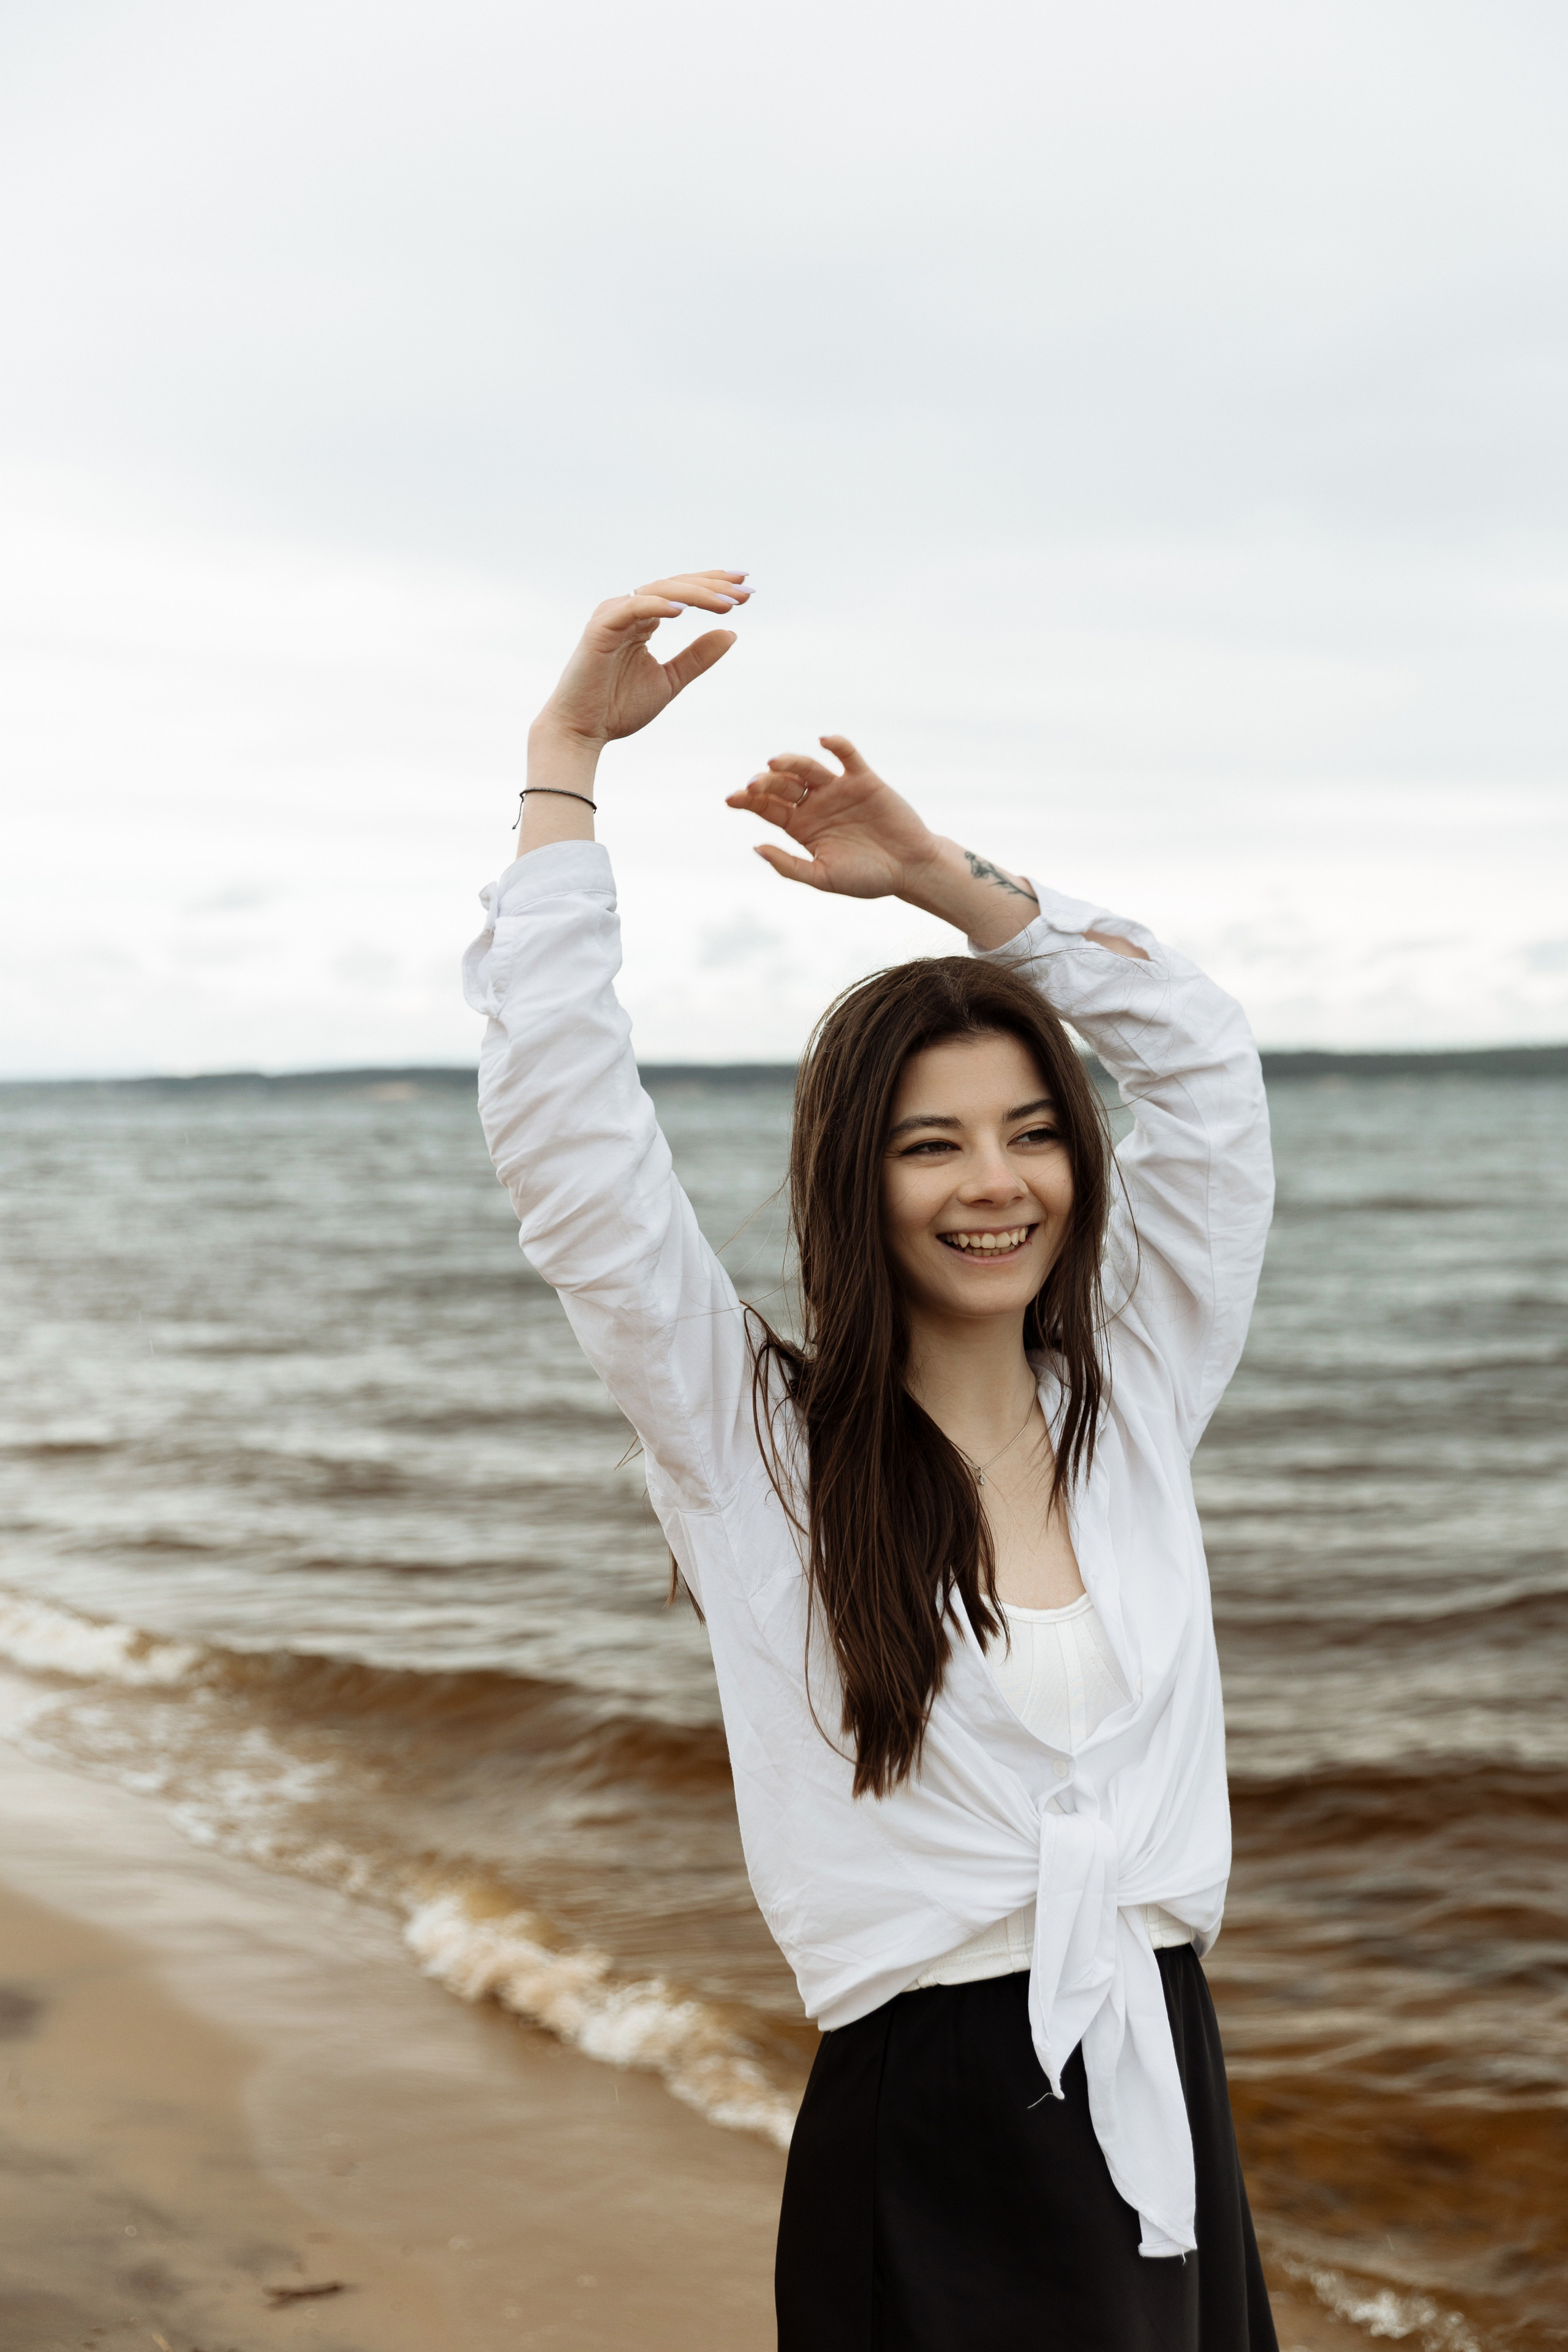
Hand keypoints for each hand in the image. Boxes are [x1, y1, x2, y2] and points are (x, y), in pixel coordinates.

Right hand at [534, 570, 750, 751]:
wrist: (583, 731)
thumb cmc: (619, 708)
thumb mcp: (670, 680)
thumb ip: (697, 657)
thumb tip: (732, 632)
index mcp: (644, 620)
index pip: (682, 593)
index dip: (713, 585)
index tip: (747, 588)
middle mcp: (628, 611)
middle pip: (674, 586)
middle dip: (712, 586)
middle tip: (746, 592)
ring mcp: (612, 616)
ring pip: (658, 591)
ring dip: (694, 594)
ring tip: (726, 603)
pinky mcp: (599, 629)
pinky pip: (632, 608)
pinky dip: (658, 606)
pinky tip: (684, 611)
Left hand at [724, 737, 942, 899]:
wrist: (910, 869)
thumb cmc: (867, 878)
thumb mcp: (823, 878)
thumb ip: (790, 866)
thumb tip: (756, 847)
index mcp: (801, 827)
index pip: (767, 808)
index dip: (748, 801)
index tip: (732, 798)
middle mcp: (815, 804)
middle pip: (781, 785)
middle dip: (765, 783)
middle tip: (753, 785)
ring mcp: (838, 789)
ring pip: (807, 767)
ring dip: (790, 762)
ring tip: (775, 763)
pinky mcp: (863, 779)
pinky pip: (847, 755)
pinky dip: (837, 744)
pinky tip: (824, 740)